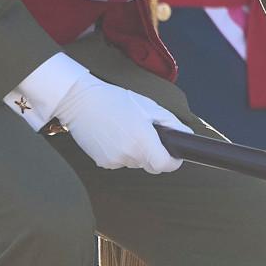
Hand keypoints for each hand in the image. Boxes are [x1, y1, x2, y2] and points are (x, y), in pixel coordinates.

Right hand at [55, 74, 188, 173]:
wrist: (80, 102)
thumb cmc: (115, 100)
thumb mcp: (148, 106)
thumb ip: (171, 122)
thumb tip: (185, 135)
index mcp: (142, 141)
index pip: (165, 166)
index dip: (173, 161)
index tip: (173, 154)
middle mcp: (129, 155)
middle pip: (151, 165)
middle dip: (155, 154)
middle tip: (147, 134)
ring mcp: (115, 161)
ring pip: (136, 163)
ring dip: (137, 152)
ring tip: (126, 130)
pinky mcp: (103, 163)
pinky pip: (121, 161)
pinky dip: (122, 152)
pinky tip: (114, 135)